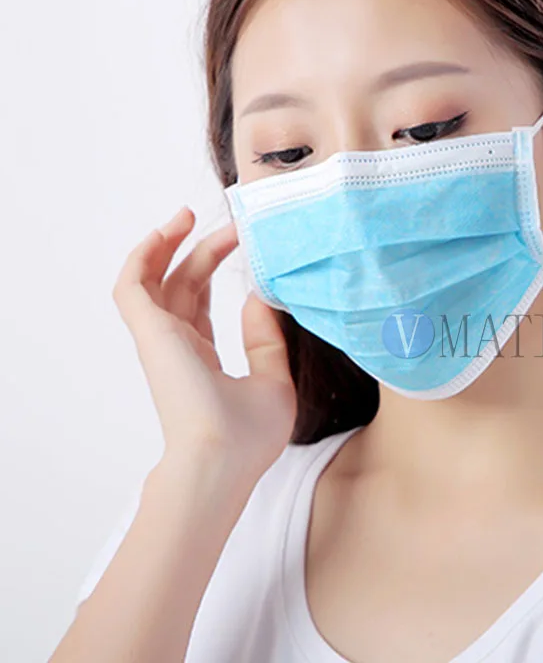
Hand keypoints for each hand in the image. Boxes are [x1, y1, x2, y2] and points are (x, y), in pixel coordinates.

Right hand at [112, 205, 296, 483]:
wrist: (222, 463)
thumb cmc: (248, 437)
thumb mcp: (273, 380)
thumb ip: (266, 340)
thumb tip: (259, 298)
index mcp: (202, 358)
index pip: (201, 304)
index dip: (216, 269)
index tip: (242, 242)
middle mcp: (178, 345)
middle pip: (181, 284)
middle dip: (201, 250)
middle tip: (230, 224)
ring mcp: (161, 339)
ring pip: (153, 280)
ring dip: (167, 245)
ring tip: (187, 215)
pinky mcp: (150, 334)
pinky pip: (132, 286)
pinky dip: (142, 257)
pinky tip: (166, 232)